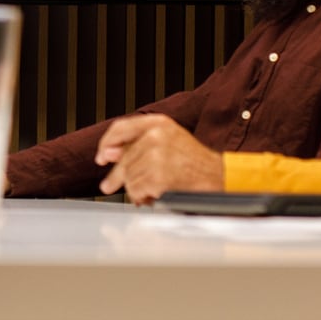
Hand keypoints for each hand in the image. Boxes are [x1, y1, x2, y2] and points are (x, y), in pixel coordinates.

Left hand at [93, 114, 223, 204]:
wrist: (219, 177)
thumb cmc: (195, 162)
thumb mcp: (167, 141)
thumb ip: (137, 144)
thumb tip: (107, 154)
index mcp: (158, 122)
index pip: (120, 128)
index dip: (106, 143)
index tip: (101, 157)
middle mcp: (157, 135)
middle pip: (123, 158)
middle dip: (118, 176)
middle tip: (109, 185)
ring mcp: (158, 154)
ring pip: (128, 176)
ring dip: (135, 188)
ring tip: (150, 189)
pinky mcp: (159, 174)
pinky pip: (136, 189)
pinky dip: (141, 197)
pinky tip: (153, 195)